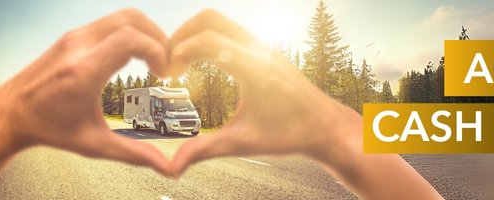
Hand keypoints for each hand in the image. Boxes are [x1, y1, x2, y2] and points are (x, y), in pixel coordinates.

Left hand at [0, 8, 173, 174]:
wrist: (11, 114)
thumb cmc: (49, 129)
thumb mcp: (93, 145)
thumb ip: (133, 154)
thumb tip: (167, 167)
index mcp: (84, 71)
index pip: (131, 39)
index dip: (157, 51)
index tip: (163, 73)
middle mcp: (78, 47)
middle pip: (132, 19)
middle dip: (158, 37)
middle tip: (166, 62)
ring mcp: (74, 37)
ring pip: (122, 16)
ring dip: (145, 32)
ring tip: (154, 58)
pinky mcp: (72, 36)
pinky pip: (109, 23)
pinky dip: (130, 32)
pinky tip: (135, 56)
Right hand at [165, 9, 440, 198]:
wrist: (326, 128)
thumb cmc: (289, 136)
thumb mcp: (243, 143)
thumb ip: (205, 150)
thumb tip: (172, 168)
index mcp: (254, 68)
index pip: (207, 40)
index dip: (179, 52)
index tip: (167, 74)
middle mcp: (259, 49)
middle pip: (210, 18)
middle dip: (181, 34)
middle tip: (167, 61)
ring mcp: (263, 46)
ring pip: (220, 21)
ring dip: (195, 35)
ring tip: (180, 63)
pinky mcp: (264, 49)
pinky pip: (230, 31)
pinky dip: (209, 39)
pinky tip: (201, 65)